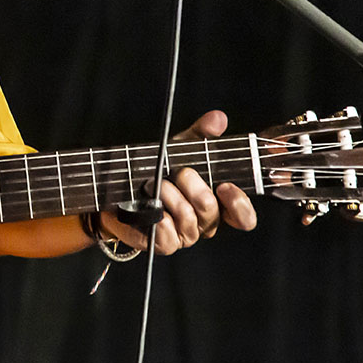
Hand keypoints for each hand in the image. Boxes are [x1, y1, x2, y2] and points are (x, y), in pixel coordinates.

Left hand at [98, 110, 256, 254]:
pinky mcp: (162, 243)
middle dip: (193, 186)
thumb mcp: (179, 148)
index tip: (224, 186)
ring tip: (153, 183)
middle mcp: (203, 223)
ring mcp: (183, 235)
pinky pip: (168, 238)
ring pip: (188, 221)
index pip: (243, 216)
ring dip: (169, 197)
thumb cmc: (156, 170)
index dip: (239, 205)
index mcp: (215, 203)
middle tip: (178, 172)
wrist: (119, 191)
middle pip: (210, 210)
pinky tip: (149, 208)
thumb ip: (200, 135)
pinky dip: (158, 220)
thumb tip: (218, 118)